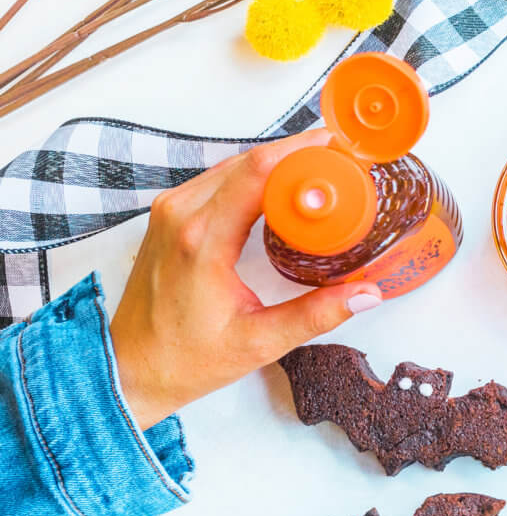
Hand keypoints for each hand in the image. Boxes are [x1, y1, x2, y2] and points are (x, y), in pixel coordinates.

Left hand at [109, 131, 380, 429]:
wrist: (131, 368)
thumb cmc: (184, 358)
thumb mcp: (258, 342)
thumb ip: (316, 315)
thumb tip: (365, 294)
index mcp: (201, 241)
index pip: (256, 173)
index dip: (300, 151)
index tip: (338, 147)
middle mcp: (180, 215)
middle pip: (248, 161)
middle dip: (298, 154)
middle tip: (342, 159)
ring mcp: (171, 211)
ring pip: (233, 166)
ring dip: (277, 163)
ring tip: (321, 170)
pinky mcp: (170, 215)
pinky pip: (218, 180)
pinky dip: (254, 177)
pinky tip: (283, 188)